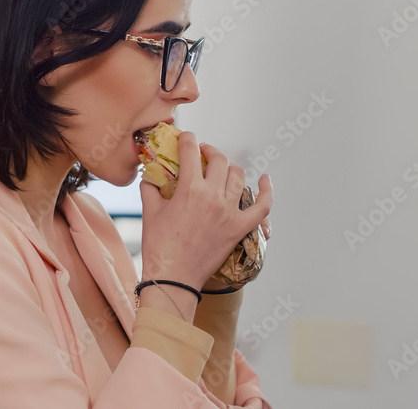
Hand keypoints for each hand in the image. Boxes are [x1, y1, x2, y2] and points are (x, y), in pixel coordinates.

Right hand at [140, 131, 272, 290]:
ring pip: (238, 177)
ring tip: (221, 170)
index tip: (186, 139)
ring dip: (229, 168)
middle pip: (218, 160)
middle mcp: (213, 197)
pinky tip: (266, 179)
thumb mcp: (150, 212)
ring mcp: (229, 212)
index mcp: (189, 189)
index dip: (188, 140)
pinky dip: (267, 191)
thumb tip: (151, 176)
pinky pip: (262, 206)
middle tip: (202, 154)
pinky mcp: (240, 228)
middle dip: (209, 151)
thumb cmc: (159, 247)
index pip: (191, 151)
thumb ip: (151, 188)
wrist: (174, 278)